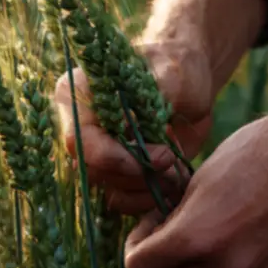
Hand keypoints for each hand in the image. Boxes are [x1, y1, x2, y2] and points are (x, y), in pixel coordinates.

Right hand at [53, 39, 213, 214]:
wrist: (189, 80)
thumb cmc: (177, 67)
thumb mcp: (173, 75)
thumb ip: (159, 102)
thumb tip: (150, 138)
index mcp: (78, 95)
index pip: (80, 140)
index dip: (117, 157)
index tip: (161, 156)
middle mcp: (79, 126)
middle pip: (93, 170)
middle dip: (138, 174)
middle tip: (172, 160)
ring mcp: (97, 151)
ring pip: (108, 189)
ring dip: (146, 188)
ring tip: (176, 170)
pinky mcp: (115, 170)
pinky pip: (121, 199)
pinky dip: (148, 198)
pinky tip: (171, 182)